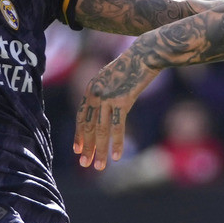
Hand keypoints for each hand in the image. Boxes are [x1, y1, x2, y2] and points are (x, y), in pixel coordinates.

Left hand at [76, 44, 162, 168]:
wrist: (145, 55)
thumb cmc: (131, 66)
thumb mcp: (111, 78)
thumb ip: (104, 93)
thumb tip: (103, 110)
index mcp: (91, 88)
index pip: (81, 117)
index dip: (79, 135)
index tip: (78, 150)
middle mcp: (95, 94)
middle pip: (87, 126)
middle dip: (87, 147)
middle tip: (85, 164)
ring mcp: (107, 98)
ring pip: (100, 131)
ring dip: (99, 151)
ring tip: (99, 166)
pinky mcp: (122, 101)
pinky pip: (117, 127)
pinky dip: (116, 143)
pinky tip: (116, 156)